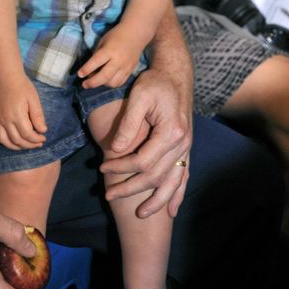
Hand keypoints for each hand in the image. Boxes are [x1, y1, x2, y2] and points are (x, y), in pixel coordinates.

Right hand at [0, 75, 46, 149]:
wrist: (7, 77)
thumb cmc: (23, 87)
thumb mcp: (34, 99)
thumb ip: (38, 116)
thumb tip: (43, 130)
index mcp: (17, 115)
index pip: (27, 135)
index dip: (36, 139)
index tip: (43, 138)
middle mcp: (5, 120)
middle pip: (17, 140)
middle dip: (29, 145)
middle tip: (37, 144)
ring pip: (4, 141)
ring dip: (15, 147)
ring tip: (25, 145)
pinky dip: (0, 140)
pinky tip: (8, 140)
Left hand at [77, 25, 143, 88]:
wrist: (136, 33)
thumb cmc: (116, 35)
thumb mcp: (103, 41)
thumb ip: (97, 55)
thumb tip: (90, 69)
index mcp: (110, 50)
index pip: (96, 62)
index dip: (86, 70)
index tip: (79, 75)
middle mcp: (118, 60)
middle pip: (104, 77)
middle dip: (92, 83)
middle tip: (84, 84)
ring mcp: (126, 67)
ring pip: (112, 83)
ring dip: (102, 84)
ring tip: (96, 80)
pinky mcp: (131, 71)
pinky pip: (120, 82)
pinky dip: (111, 84)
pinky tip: (106, 80)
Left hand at [99, 65, 191, 218]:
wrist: (176, 74)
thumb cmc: (155, 82)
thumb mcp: (139, 97)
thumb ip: (129, 125)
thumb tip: (116, 149)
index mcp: (170, 132)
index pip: (142, 161)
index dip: (120, 167)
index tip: (102, 166)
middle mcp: (182, 143)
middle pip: (155, 176)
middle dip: (131, 188)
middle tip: (109, 194)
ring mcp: (186, 147)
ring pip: (172, 182)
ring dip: (157, 200)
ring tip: (141, 214)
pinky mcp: (186, 147)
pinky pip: (183, 176)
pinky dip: (177, 193)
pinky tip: (172, 209)